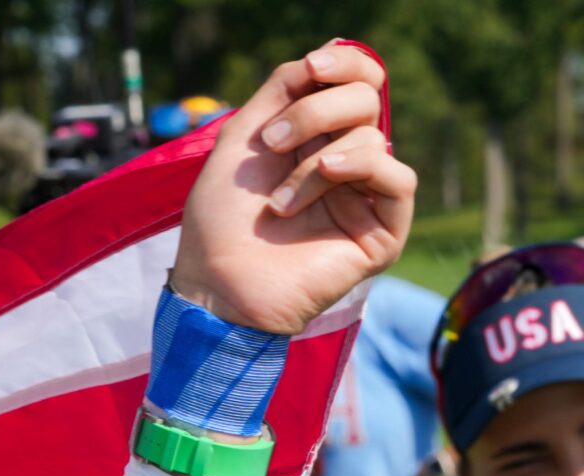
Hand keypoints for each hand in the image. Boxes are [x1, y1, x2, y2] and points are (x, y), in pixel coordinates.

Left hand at [172, 42, 414, 336]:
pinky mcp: (384, 231)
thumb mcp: (242, 139)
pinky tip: (327, 176)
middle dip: (317, 111)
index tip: (311, 70)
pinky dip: (362, 167)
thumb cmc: (220, 221)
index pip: (357, 82)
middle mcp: (346, 163)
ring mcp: (367, 197)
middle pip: (365, 101)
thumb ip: (283, 90)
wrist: (216, 285)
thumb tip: (331, 50)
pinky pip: (400, 178)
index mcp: (317, 139)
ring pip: (374, 137)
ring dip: (316, 160)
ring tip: (279, 200)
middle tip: (273, 141)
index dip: (344, 65)